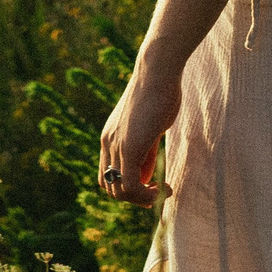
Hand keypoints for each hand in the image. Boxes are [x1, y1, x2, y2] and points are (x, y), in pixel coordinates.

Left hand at [97, 62, 180, 207]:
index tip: (152, 184)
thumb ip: (146, 150)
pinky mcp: (129, 147)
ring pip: (119, 191)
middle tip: (159, 191)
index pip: (108, 175)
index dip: (127, 187)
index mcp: (110, 137)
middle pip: (110, 187)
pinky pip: (130, 186)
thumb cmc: (160, 94)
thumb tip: (146, 174)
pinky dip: (146, 195)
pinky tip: (163, 189)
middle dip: (134, 197)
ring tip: (163, 191)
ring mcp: (116, 145)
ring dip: (142, 198)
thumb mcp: (151, 128)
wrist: (158, 72)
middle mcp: (108, 143)